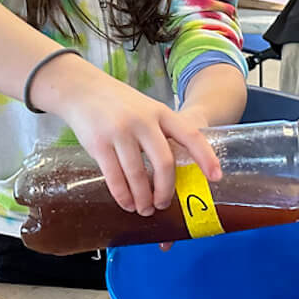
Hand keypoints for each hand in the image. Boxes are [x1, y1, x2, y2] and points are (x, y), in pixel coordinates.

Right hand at [39, 60, 220, 215]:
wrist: (82, 89)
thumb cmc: (119, 104)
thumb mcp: (146, 110)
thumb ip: (160, 133)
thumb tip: (171, 173)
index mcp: (161, 113)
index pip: (191, 135)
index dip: (206, 157)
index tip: (216, 177)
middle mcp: (144, 121)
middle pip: (164, 163)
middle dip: (165, 190)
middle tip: (163, 205)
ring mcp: (121, 132)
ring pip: (137, 175)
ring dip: (143, 198)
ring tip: (144, 209)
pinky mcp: (99, 143)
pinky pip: (115, 177)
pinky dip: (123, 195)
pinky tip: (127, 203)